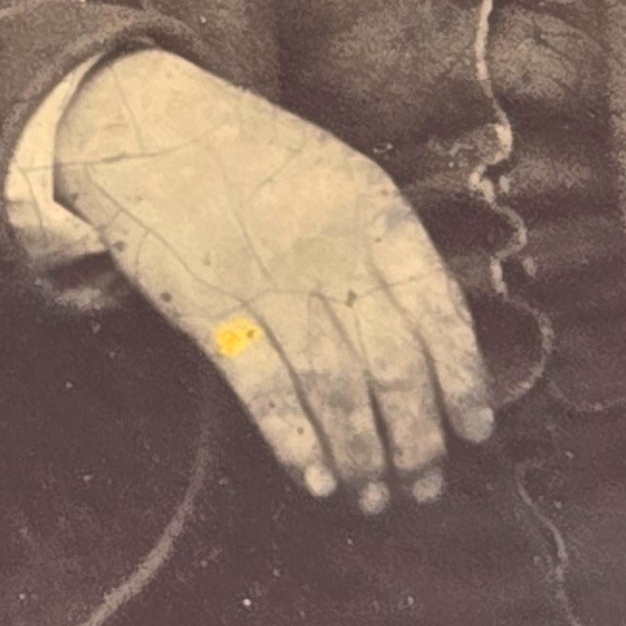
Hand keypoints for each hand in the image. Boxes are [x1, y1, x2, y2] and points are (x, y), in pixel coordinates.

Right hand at [53, 50, 495, 512]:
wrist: (149, 128)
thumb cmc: (254, 158)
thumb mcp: (340, 178)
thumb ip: (383, 249)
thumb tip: (429, 339)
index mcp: (377, 214)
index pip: (440, 312)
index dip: (462, 381)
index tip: (475, 432)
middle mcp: (332, 251)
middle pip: (392, 365)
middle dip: (416, 439)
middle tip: (425, 485)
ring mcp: (270, 282)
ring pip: (336, 388)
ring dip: (362, 454)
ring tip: (375, 497)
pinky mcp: (210, 310)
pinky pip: (265, 388)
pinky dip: (295, 441)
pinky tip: (317, 479)